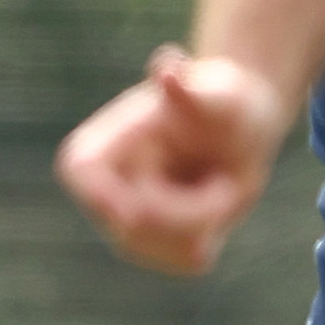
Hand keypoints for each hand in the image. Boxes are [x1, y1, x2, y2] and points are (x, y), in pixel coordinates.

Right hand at [57, 45, 291, 275]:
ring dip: (205, 226)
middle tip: (232, 185)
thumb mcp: (221, 95)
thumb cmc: (227, 101)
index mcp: (108, 139)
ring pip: (159, 248)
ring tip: (226, 188)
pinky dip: (207, 244)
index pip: (81, 168)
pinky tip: (220, 218)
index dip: (101, 195)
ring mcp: (126, 218)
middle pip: (133, 221)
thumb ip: (192, 94)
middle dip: (190, 210)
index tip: (136, 209)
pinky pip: (180, 261)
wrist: (244, 128)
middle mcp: (108, 183)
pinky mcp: (155, 242)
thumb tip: (167, 64)